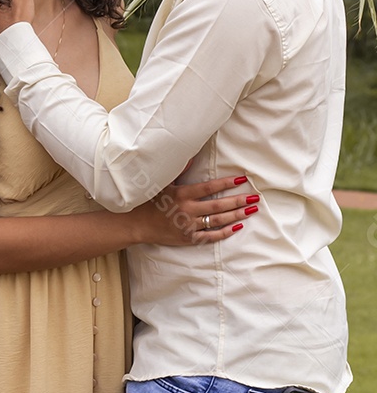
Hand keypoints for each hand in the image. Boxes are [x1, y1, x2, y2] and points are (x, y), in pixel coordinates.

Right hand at [130, 175, 258, 245]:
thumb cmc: (151, 201)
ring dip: (236, 215)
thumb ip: (180, 170)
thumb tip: (192, 154)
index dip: (226, 183)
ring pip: (218, 221)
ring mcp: (189, 226)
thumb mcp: (164, 183)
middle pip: (218, 205)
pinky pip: (210, 236)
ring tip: (251, 210)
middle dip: (238, 201)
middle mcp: (187, 211)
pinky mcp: (189, 238)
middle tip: (254, 197)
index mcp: (182, 195)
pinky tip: (237, 227)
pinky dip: (225, 232)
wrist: (138, 224)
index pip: (209, 188)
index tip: (241, 179)